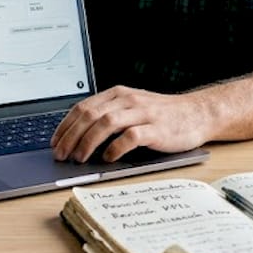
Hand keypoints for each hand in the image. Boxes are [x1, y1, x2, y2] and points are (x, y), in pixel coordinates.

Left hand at [50, 86, 210, 162]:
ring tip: (79, 158)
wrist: (198, 114)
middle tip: (61, 155)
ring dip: (87, 142)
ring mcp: (143, 113)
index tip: (55, 142)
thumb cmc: (162, 115)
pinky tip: (108, 158)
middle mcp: (128, 100)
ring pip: (106, 124)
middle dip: (71, 136)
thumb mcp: (132, 108)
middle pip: (90, 115)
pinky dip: (115, 148)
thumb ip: (109, 116)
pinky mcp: (156, 129)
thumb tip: (78, 137)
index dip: (65, 125)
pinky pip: (130, 137)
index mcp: (118, 94)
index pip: (83, 107)